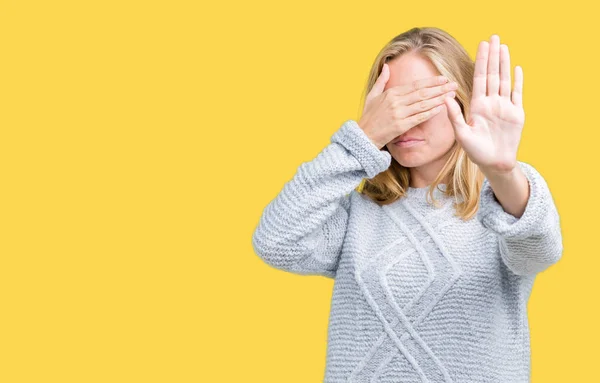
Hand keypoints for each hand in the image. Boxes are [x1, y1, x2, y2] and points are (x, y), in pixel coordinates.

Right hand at [359, 63, 457, 149]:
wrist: (362, 136)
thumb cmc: (368, 117)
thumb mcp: (372, 96)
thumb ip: (381, 81)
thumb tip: (386, 66)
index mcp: (391, 93)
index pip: (415, 85)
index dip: (431, 82)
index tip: (443, 78)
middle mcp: (396, 102)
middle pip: (422, 93)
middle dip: (440, 88)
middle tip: (453, 84)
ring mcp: (398, 114)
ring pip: (423, 104)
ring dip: (439, 99)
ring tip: (452, 95)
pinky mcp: (400, 126)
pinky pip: (419, 118)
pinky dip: (431, 112)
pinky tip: (442, 108)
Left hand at [444, 34, 524, 175]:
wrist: (494, 163)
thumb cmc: (476, 151)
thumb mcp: (462, 134)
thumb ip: (455, 116)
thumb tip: (445, 98)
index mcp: (477, 105)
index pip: (479, 78)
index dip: (480, 62)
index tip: (480, 46)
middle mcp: (491, 102)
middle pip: (492, 74)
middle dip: (492, 56)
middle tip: (493, 37)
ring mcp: (504, 106)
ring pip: (504, 80)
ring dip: (504, 63)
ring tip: (504, 47)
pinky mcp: (516, 113)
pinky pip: (517, 94)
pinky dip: (518, 81)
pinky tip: (517, 68)